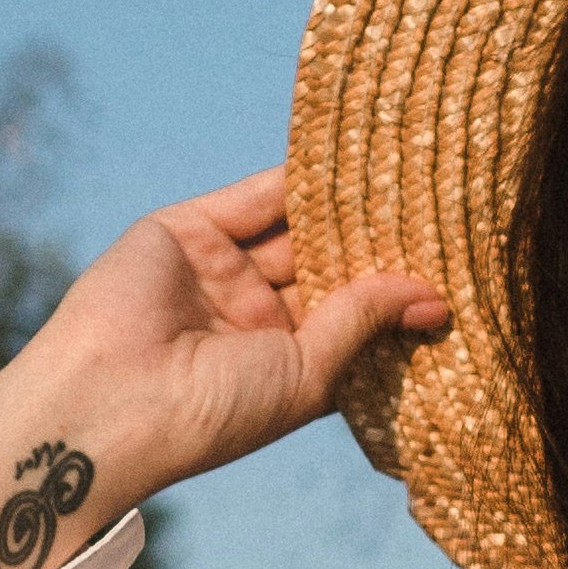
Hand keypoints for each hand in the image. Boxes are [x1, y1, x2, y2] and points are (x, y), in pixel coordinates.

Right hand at [0, 170, 445, 517]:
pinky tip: (351, 155)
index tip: (454, 266)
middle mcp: (254, 316)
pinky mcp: (190, 228)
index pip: (352, 317)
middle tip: (444, 210)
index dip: (396, 293)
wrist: (113, 401)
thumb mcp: (307, 374)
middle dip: (375, 242)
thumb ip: (362, 323)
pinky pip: (255, 196)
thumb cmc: (214, 413)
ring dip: (345, 204)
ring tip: (408, 175)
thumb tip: (434, 297)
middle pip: (327, 266)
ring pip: (296, 227)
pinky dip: (299, 175)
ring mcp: (221, 270)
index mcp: (284, 364)